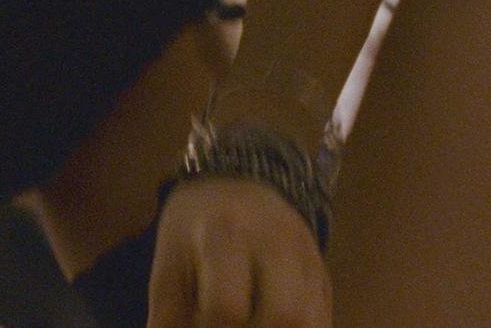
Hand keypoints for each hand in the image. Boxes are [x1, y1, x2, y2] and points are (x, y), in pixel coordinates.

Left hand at [148, 178, 331, 326]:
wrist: (240, 179)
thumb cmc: (194, 224)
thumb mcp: (168, 263)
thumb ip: (168, 318)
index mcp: (227, 234)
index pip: (227, 307)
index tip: (197, 327)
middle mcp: (277, 244)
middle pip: (286, 316)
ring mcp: (308, 259)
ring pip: (312, 321)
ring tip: (250, 327)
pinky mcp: (322, 275)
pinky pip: (320, 318)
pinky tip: (267, 326)